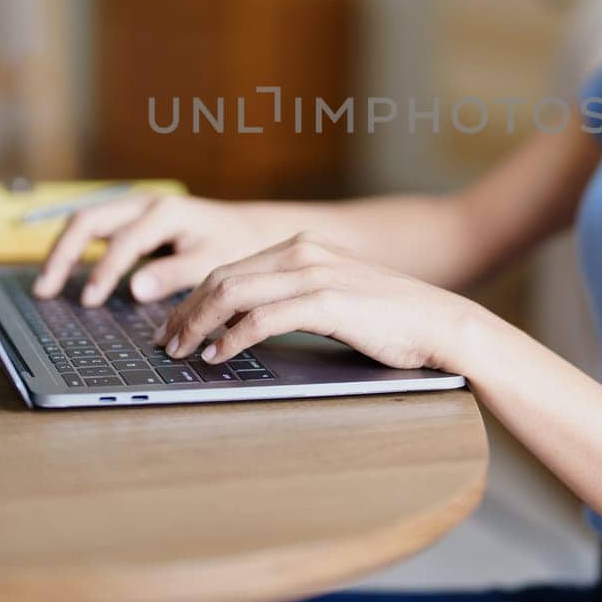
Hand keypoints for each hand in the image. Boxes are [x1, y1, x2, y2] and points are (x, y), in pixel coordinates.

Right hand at [30, 193, 278, 306]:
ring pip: (84, 221)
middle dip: (63, 254)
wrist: (247, 228)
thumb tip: (134, 290)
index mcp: (165, 212)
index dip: (103, 271)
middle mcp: (144, 203)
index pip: (124, 241)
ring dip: (61, 250)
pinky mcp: (130, 218)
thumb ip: (175, 275)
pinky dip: (74, 248)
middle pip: (88, 220)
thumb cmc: (233, 245)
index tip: (89, 301)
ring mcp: (134, 207)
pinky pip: (94, 228)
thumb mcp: (212, 262)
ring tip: (45, 285)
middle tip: (45, 290)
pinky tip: (63, 274)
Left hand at [153, 230, 481, 372]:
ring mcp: (313, 274)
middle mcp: (302, 252)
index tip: (172, 324)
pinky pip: (263, 319)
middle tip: (164, 341)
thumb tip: (240, 324)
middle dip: (185, 311)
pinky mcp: (325, 302)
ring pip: (233, 294)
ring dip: (198, 324)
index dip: (192, 297)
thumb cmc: (387, 319)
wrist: (438, 323)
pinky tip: (218, 355)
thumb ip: (290, 298)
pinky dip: (232, 338)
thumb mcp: (330, 296)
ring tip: (180, 350)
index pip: (228, 268)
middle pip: (221, 277)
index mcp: (300, 246)